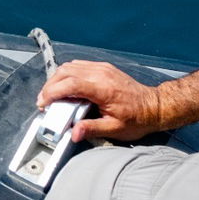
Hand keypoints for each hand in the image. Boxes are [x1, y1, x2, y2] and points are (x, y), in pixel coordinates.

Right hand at [36, 60, 163, 141]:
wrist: (155, 106)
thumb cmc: (137, 119)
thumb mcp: (115, 129)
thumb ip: (91, 129)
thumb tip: (74, 133)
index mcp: (103, 89)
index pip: (70, 84)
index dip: (52, 92)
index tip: (43, 103)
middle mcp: (101, 74)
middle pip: (66, 72)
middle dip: (50, 86)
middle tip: (44, 102)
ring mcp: (102, 68)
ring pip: (70, 66)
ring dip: (57, 79)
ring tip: (52, 96)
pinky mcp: (103, 68)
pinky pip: (79, 66)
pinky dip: (67, 75)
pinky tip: (65, 88)